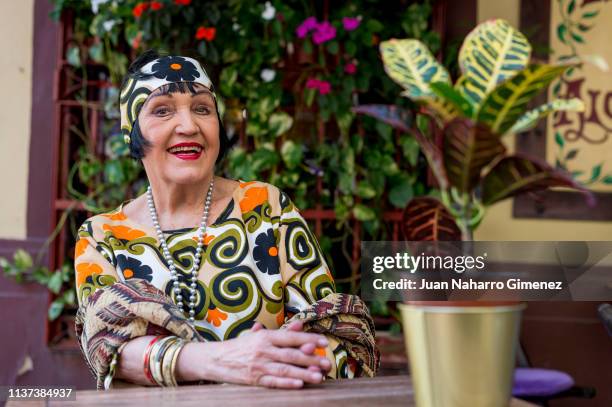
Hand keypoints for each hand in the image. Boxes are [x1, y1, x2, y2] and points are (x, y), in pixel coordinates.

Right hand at [203, 322, 330, 388]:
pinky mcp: (254, 380)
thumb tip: (300, 325)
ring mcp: (258, 366)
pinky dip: (286, 383)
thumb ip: (281, 332)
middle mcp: (263, 350)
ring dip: (303, 373)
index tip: (324, 342)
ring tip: (319, 377)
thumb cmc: (241, 346)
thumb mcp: (259, 335)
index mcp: (265, 337)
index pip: (290, 337)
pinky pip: (273, 382)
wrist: (214, 359)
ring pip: (285, 370)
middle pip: (290, 354)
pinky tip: (299, 384)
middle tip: (327, 363)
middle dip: (311, 359)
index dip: (308, 339)